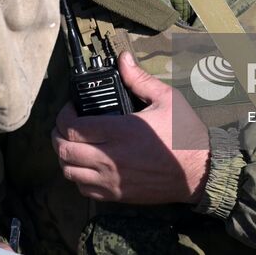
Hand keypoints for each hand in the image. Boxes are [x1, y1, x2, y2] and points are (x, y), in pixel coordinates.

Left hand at [51, 51, 210, 204]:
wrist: (198, 171)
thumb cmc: (184, 134)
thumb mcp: (166, 99)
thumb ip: (140, 79)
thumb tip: (123, 59)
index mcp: (121, 131)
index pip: (72, 127)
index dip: (63, 115)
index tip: (70, 108)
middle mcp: (111, 157)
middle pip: (64, 150)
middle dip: (57, 134)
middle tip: (64, 125)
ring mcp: (113, 179)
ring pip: (69, 172)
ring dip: (64, 157)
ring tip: (72, 144)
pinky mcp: (118, 195)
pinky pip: (84, 189)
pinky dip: (77, 177)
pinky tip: (85, 165)